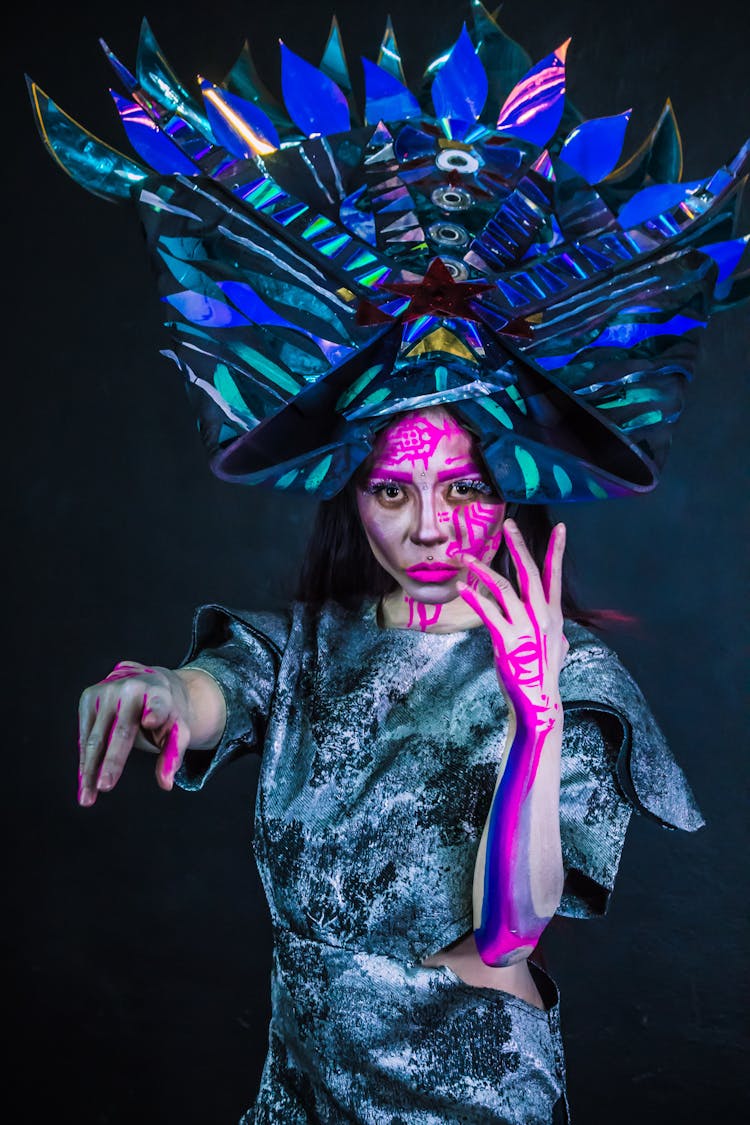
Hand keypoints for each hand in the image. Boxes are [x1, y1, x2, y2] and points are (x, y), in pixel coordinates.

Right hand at [77, 662, 192, 806]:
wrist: (145, 683)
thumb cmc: (164, 713)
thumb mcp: (176, 729)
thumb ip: (173, 754)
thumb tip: (166, 783)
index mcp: (158, 694)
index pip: (158, 705)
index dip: (155, 712)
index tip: (150, 721)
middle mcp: (130, 689)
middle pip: (121, 731)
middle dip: (112, 761)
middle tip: (106, 786)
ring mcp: (106, 691)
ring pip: (96, 738)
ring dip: (90, 769)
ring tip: (87, 797)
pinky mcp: (88, 697)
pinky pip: (84, 736)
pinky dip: (84, 761)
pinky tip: (84, 782)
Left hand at [456, 519, 567, 729]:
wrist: (538, 700)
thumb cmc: (544, 674)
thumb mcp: (558, 647)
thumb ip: (557, 632)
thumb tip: (559, 629)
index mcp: (554, 615)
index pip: (555, 576)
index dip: (557, 551)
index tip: (560, 528)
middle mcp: (542, 616)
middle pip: (530, 573)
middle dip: (519, 546)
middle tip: (508, 524)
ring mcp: (525, 626)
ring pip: (504, 587)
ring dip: (483, 570)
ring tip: (467, 558)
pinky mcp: (506, 639)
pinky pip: (487, 611)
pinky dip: (473, 596)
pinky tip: (461, 587)